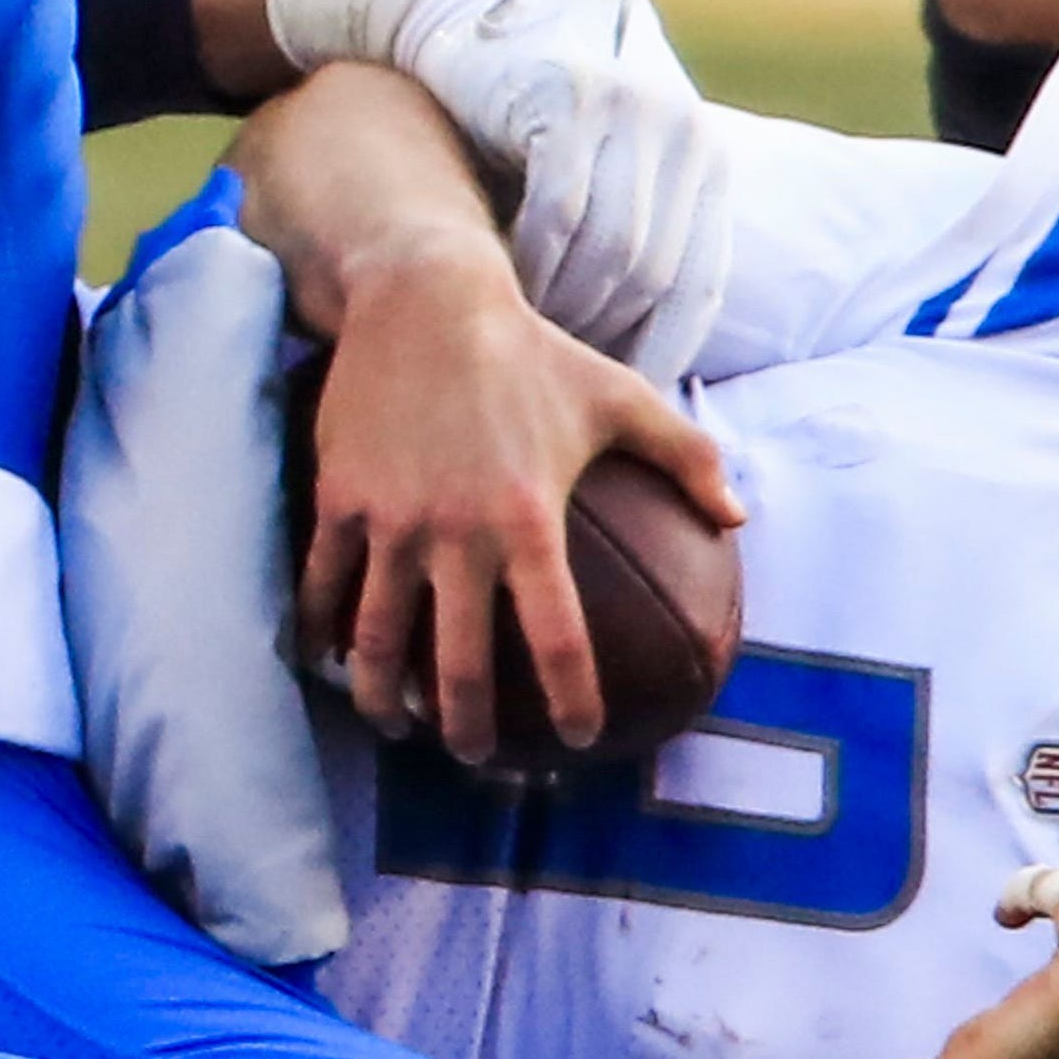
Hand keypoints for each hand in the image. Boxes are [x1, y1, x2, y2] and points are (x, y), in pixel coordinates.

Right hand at [267, 0, 732, 386]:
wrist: (474, 4)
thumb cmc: (533, 109)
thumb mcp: (603, 165)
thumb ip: (629, 234)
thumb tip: (640, 361)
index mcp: (701, 155)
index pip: (699, 281)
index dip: (662, 347)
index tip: (623, 396)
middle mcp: (681, 129)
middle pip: (653, 272)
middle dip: (605, 332)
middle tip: (557, 371)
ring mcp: (630, 107)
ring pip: (611, 248)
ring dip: (567, 304)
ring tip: (529, 339)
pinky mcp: (570, 95)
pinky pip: (561, 208)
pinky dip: (536, 258)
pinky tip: (506, 283)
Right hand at [295, 234, 736, 764]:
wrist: (425, 299)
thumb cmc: (532, 353)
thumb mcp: (620, 398)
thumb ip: (688, 460)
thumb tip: (738, 520)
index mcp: (529, 519)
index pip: (558, 637)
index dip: (572, 698)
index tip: (581, 738)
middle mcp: (457, 532)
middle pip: (458, 664)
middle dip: (466, 729)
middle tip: (477, 759)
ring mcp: (391, 521)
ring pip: (378, 640)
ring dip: (384, 700)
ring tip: (396, 727)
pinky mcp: (341, 501)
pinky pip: (323, 587)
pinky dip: (320, 633)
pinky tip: (325, 661)